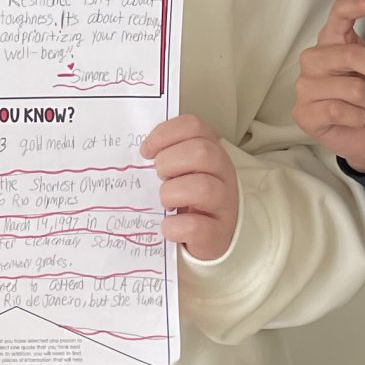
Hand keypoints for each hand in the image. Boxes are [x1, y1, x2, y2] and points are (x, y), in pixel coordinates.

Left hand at [143, 114, 241, 262]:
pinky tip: (169, 226)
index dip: (165, 134)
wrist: (210, 237)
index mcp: (211, 152)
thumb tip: (139, 151)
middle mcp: (222, 174)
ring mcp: (224, 204)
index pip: (193, 127)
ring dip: (172, 193)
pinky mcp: (217, 234)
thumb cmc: (190, 200)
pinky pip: (195, 226)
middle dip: (169, 162)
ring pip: (203, 187)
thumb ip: (167, 156)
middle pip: (202, 152)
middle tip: (160, 177)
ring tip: (166, 202)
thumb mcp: (182, 171)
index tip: (147, 151)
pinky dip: (174, 226)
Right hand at [291, 0, 364, 172]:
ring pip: (352, 87)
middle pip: (352, 54)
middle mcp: (315, 59)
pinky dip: (360, 118)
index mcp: (333, 42)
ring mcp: (306, 86)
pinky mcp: (304, 112)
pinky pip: (341, 110)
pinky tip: (360, 121)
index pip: (340, 13)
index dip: (362, 5)